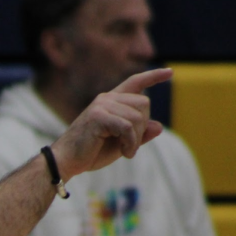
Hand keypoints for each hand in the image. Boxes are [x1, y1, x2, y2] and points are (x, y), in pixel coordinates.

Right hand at [52, 68, 172, 179]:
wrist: (66, 162)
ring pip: (137, 117)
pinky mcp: (98, 116)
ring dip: (136, 139)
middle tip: (130, 146)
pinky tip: (125, 154)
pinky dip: (130, 143)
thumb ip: (138, 134)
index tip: (169, 72)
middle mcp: (106, 98)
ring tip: (125, 152)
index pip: (135, 82)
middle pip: (143, 103)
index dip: (153, 77)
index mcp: (110, 101)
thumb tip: (159, 126)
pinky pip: (128, 127)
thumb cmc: (90, 153)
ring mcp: (102, 105)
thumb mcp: (121, 144)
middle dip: (142, 127)